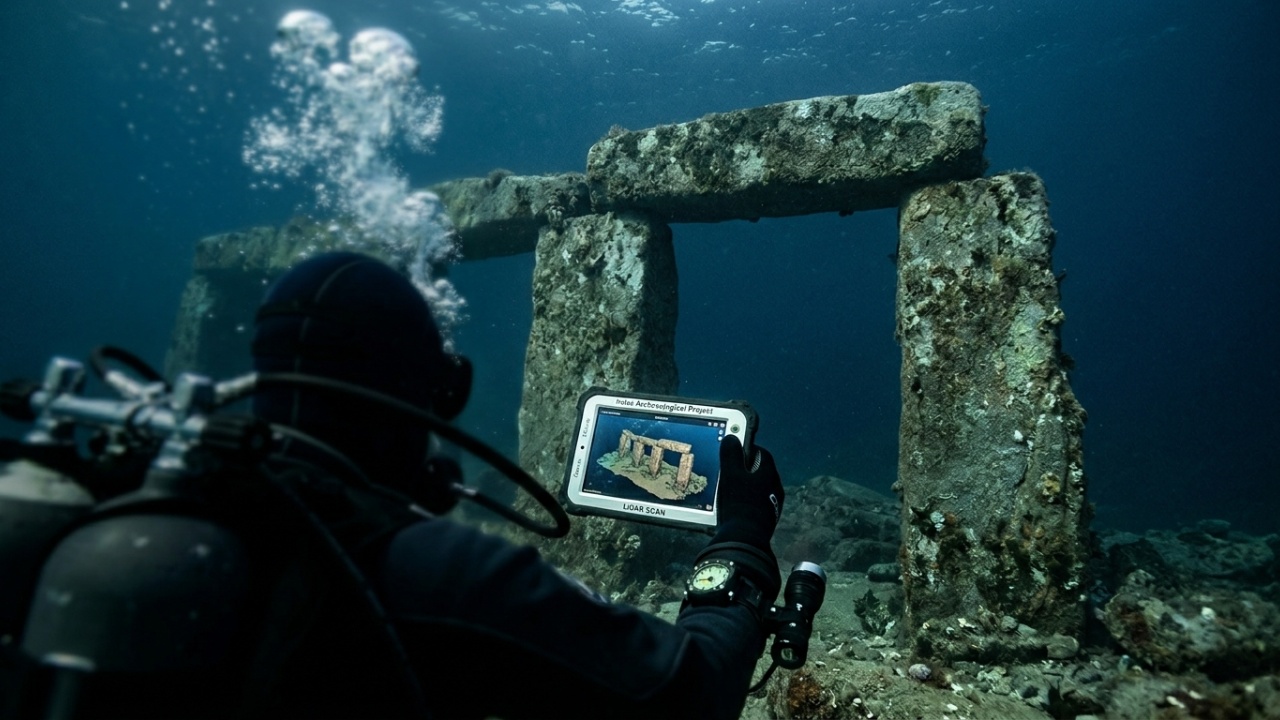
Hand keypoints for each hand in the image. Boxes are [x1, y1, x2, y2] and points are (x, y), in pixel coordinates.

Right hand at [713, 435, 783, 552]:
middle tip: (728, 470)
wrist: (746, 539)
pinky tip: (734, 507)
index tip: (734, 450)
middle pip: (760, 471)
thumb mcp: (731, 474)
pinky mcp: (767, 518)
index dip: (747, 449)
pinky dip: (747, 500)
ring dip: (746, 486)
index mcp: (769, 474)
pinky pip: (757, 503)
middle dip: (745, 468)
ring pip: (759, 488)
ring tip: (729, 489)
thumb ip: (731, 454)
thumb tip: (731, 437)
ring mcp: (772, 504)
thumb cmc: (739, 503)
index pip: (762, 453)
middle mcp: (775, 487)